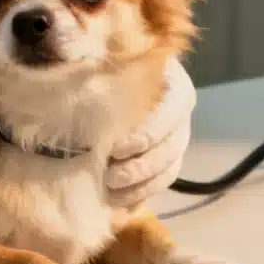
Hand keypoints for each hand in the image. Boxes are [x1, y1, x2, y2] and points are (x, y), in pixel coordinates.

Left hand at [105, 58, 194, 206]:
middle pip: (174, 144)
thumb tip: (82, 70)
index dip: (149, 133)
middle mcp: (181, 112)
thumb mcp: (110, 64)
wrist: (110, 87)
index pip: (174, 109)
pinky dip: (142, 193)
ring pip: (171, 167)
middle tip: (110, 175)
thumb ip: (105, 70)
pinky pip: (165, 181)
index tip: (117, 148)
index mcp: (174, 84)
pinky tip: (117, 199)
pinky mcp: (170, 159)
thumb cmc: (106, 71)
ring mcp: (179, 137)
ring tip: (110, 188)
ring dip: (142, 183)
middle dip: (142, 165)